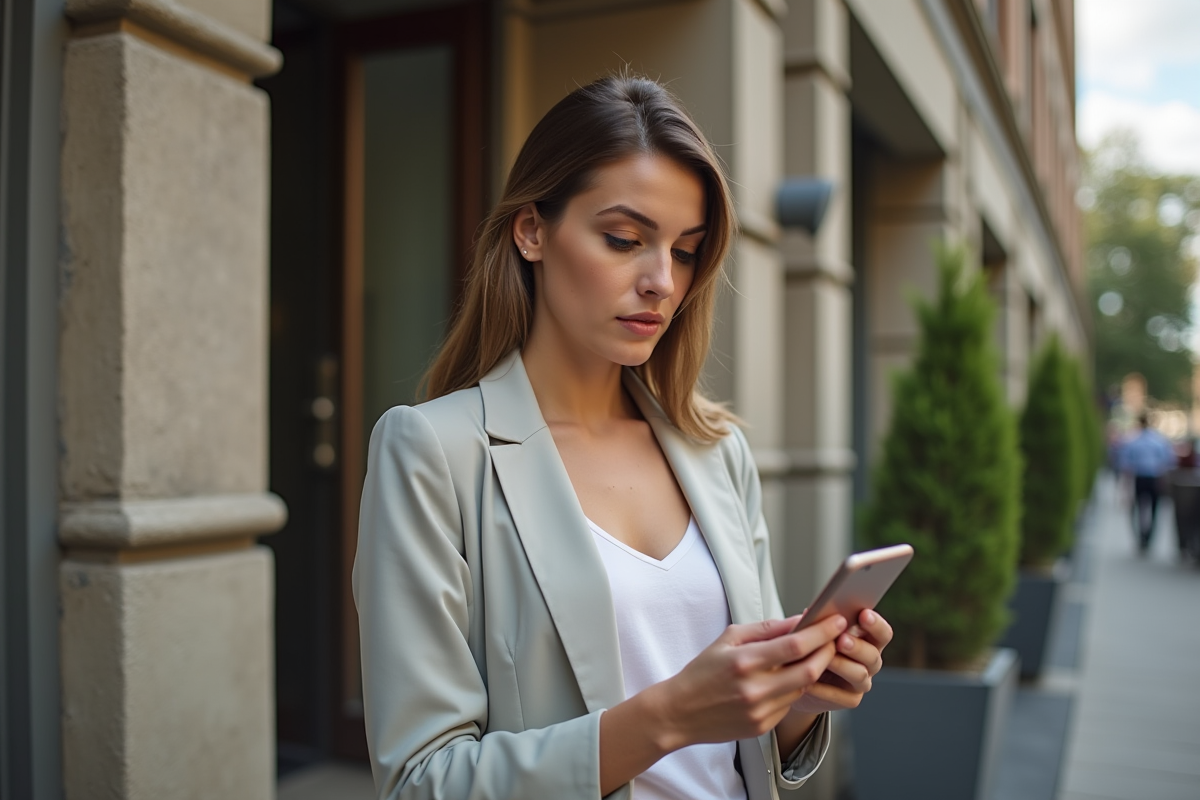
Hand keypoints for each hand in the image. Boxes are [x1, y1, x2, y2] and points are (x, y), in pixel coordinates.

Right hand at [648, 614, 847, 750]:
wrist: (679, 712)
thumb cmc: (702, 671)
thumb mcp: (728, 639)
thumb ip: (765, 629)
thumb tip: (798, 620)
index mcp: (744, 661)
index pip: (795, 645)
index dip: (821, 632)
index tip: (836, 621)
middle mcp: (755, 688)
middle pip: (809, 670)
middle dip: (827, 652)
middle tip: (834, 639)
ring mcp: (760, 711)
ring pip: (802, 688)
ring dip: (811, 670)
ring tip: (810, 656)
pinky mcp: (762, 727)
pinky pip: (789, 704)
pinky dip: (792, 690)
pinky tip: (783, 680)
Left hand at [789, 608, 892, 714]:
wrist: (800, 679)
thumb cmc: (812, 648)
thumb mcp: (816, 633)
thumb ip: (820, 623)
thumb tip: (811, 612)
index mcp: (868, 639)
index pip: (882, 632)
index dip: (876, 624)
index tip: (863, 614)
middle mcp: (870, 661)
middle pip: (873, 655)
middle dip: (857, 646)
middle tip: (841, 640)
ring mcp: (862, 682)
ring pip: (860, 675)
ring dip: (842, 665)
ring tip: (825, 660)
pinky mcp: (851, 700)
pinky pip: (842, 695)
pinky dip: (825, 689)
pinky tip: (810, 683)